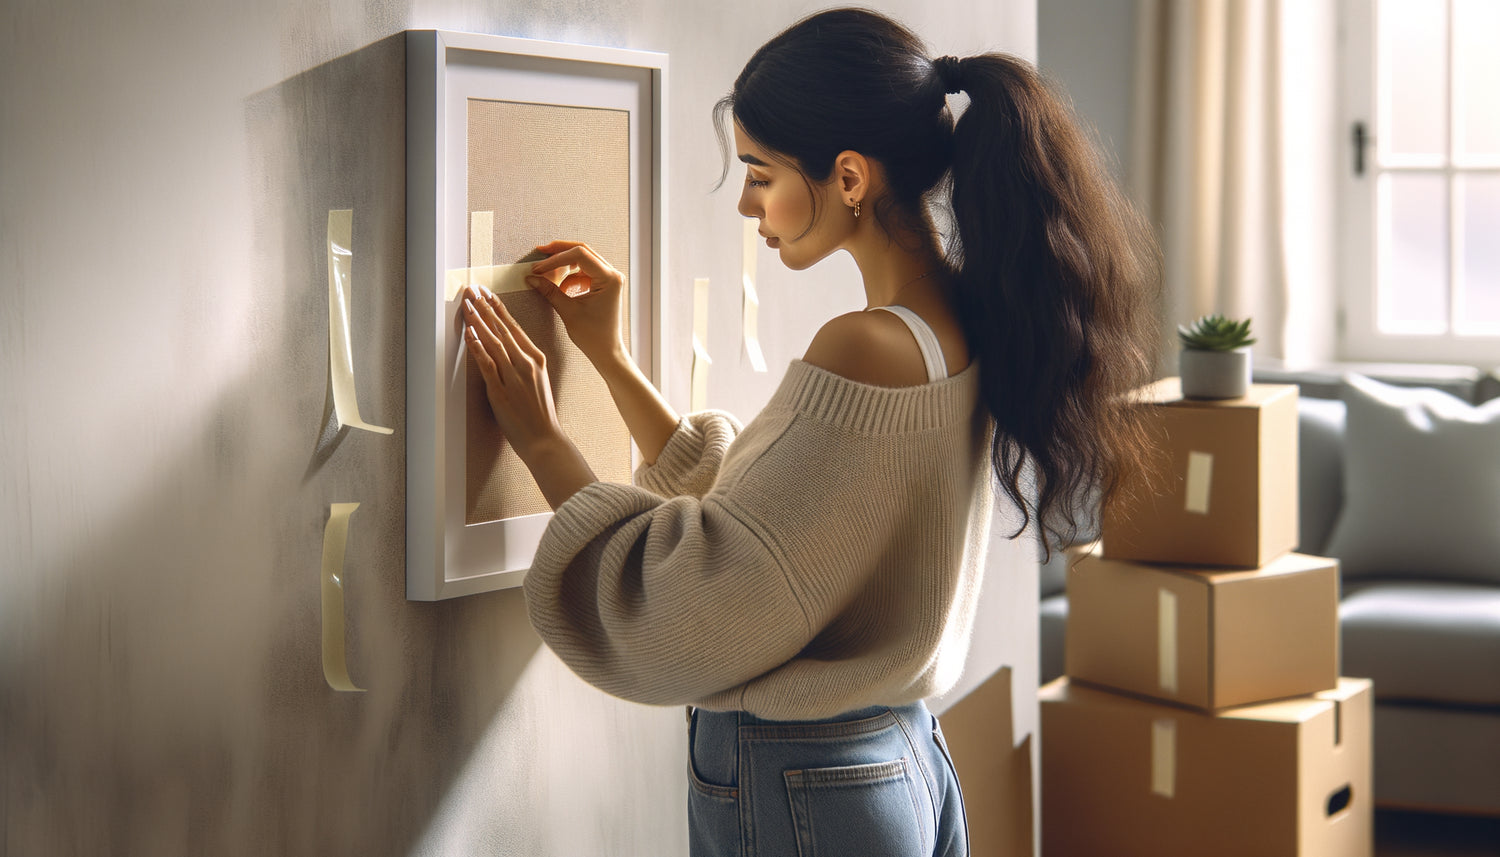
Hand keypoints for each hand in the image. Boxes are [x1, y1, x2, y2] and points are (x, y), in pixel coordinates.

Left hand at [462, 284, 564, 463]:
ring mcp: (514, 377)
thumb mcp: (539, 380)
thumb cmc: (541, 413)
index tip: (487, 294)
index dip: (498, 308)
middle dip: (485, 307)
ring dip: (478, 322)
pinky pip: (487, 365)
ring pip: (493, 342)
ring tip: (466, 305)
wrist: (544, 439)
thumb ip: (525, 363)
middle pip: (502, 329)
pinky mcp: (501, 392)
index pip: (514, 327)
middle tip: (472, 290)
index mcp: (537, 359)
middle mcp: (526, 364)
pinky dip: (477, 348)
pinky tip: (469, 334)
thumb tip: (509, 349)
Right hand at [526, 240, 626, 366]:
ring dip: (563, 264)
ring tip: (544, 272)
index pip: (579, 255)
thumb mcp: (568, 311)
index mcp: (609, 278)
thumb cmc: (593, 335)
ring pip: (582, 260)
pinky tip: (558, 285)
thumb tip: (531, 277)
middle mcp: (612, 274)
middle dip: (559, 252)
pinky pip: (583, 271)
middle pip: (582, 251)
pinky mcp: (603, 284)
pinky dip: (569, 275)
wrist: (606, 351)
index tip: (538, 268)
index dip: (556, 259)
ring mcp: (609, 278)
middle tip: (539, 253)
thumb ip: (550, 291)